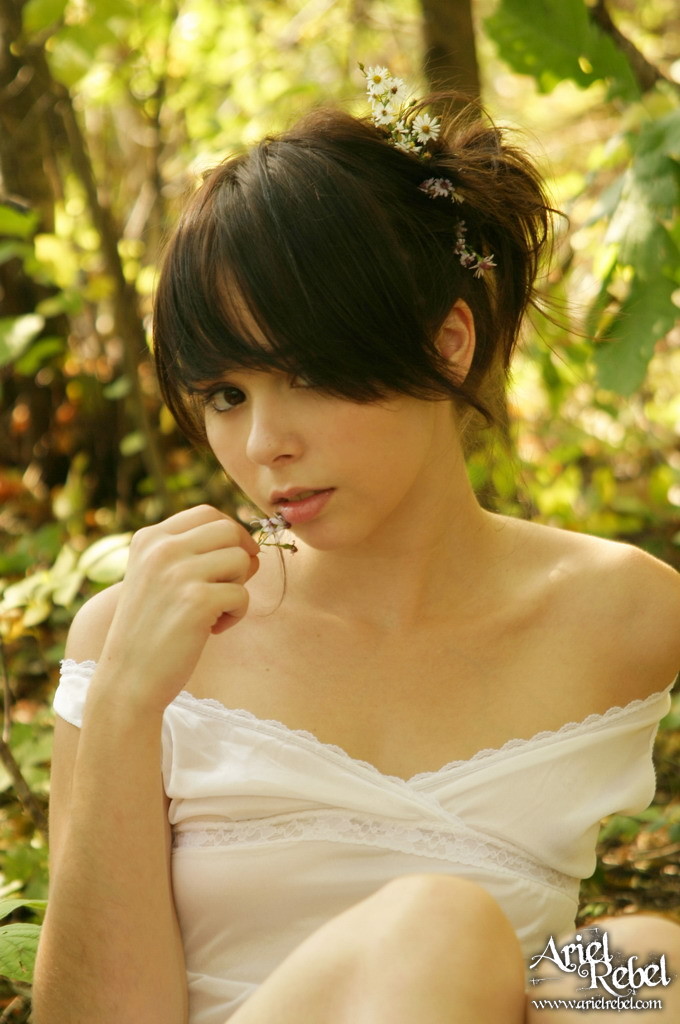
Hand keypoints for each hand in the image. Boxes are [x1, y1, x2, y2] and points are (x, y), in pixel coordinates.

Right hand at [95, 505, 259, 713]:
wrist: (129, 678)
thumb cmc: (152, 630)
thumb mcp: (160, 579)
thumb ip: (194, 555)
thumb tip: (250, 547)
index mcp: (149, 539)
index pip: (207, 512)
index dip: (230, 533)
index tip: (229, 560)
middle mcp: (161, 549)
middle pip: (230, 530)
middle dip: (240, 557)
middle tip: (226, 587)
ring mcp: (178, 573)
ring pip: (241, 559)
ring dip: (238, 587)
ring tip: (215, 611)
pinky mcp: (197, 600)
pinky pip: (242, 594)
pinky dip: (236, 614)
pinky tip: (212, 630)